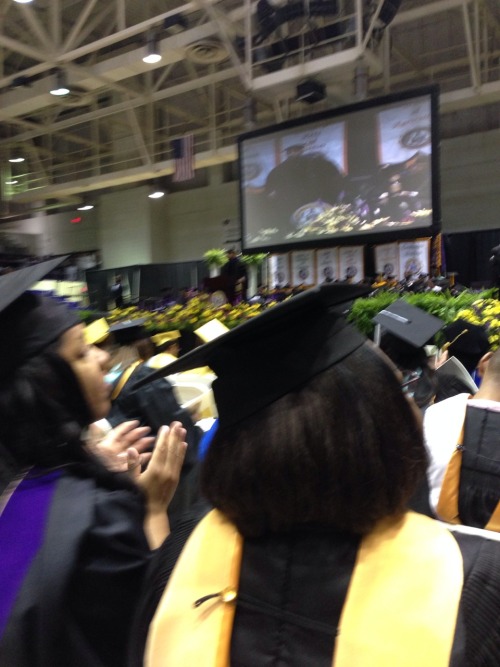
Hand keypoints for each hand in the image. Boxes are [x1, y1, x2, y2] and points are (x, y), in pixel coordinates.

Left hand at [88, 420, 153, 471]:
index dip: (127, 426)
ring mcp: (120, 461)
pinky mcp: (125, 470)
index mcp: (107, 446)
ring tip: (152, 439)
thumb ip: (94, 436)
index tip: (136, 422)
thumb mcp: (92, 449)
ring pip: (133, 449)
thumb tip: (94, 424)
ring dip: (143, 444)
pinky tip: (149, 454)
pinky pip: (135, 462)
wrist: (97, 482)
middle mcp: (114, 452)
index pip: (118, 433)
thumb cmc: (95, 465)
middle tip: (148, 429)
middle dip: (138, 433)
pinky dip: (142, 458)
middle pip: (128, 440)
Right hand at [135, 422, 187, 547]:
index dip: (163, 437)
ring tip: (182, 429)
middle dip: (174, 435)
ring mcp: (173, 474)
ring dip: (180, 441)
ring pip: (177, 454)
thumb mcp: (132, 481)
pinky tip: (184, 444)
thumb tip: (131, 450)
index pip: (160, 450)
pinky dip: (182, 452)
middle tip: (177, 423)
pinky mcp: (176, 478)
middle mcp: (166, 470)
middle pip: (171, 449)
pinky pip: (180, 462)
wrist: (153, 511)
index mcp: (155, 470)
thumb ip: (132, 465)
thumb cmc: (139, 495)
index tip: (165, 427)